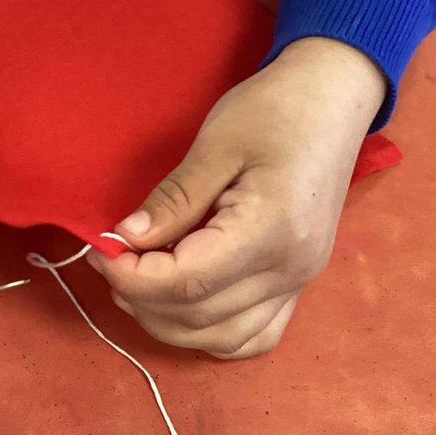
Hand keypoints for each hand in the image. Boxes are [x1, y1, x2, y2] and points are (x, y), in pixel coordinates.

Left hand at [89, 37, 385, 358]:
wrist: (333, 96)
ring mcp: (300, 280)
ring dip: (169, 321)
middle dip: (141, 298)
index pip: (187, 282)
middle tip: (111, 259)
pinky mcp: (299, 281)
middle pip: (200, 317)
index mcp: (272, 229)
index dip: (133, 276)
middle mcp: (292, 268)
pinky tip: (182, 301)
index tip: (102, 250)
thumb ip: (172, 201)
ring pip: (223, 338)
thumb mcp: (215, 144)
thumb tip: (124, 241)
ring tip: (139, 280)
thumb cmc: (274, 109)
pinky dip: (210, 331)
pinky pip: (254, 335)